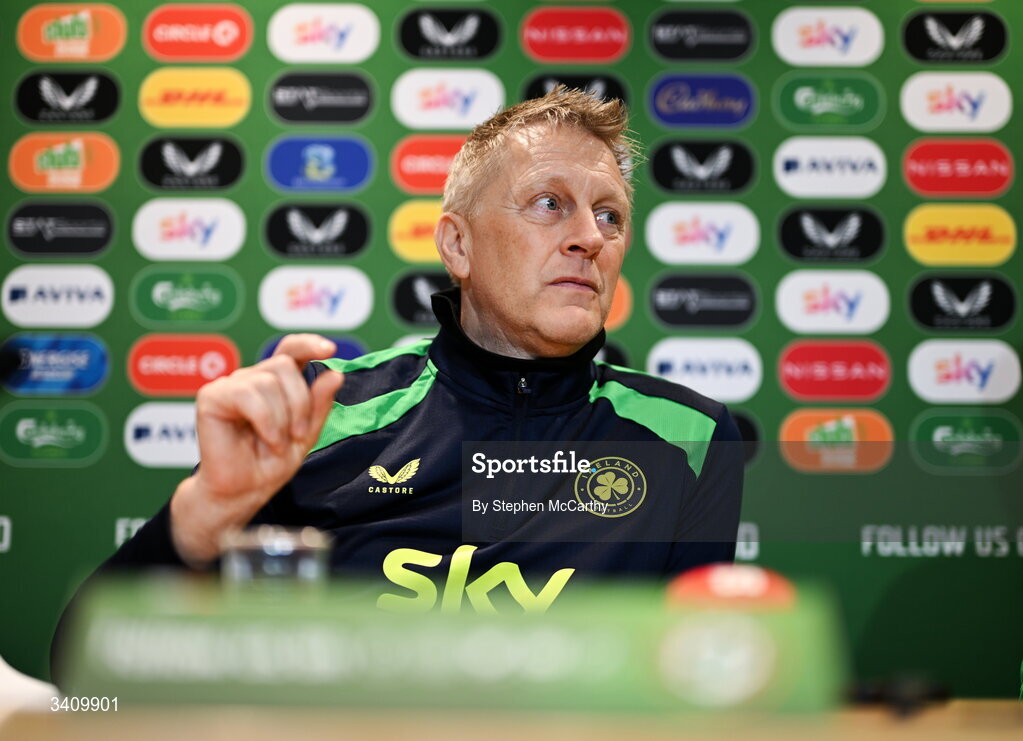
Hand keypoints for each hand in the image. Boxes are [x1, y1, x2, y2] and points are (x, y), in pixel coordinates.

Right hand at [169, 334, 343, 565]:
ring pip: (268, 381)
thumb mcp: (307, 432)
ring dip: (282, 418)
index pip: (290, 349)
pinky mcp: (212, 397)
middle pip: (285, 365)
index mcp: (276, 383)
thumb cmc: (270, 463)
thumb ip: (319, 403)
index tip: (330, 350)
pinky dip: (265, 420)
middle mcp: (253, 378)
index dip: (308, 343)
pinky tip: (266, 439)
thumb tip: (335, 373)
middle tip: (297, 434)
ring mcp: (231, 385)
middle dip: (300, 402)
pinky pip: (247, 394)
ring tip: (277, 443)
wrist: (244, 491)